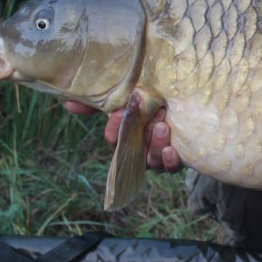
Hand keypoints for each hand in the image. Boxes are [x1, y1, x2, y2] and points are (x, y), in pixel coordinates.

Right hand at [64, 101, 182, 172]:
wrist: (193, 100)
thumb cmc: (157, 99)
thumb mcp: (131, 96)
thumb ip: (102, 101)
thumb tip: (68, 103)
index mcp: (130, 134)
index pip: (116, 139)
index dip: (114, 130)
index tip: (117, 114)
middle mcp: (144, 147)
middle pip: (132, 151)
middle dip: (133, 136)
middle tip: (140, 119)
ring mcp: (161, 154)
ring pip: (152, 160)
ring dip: (153, 145)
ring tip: (161, 126)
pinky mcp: (181, 156)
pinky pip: (172, 166)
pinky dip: (169, 160)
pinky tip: (171, 148)